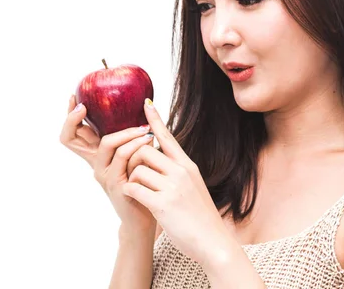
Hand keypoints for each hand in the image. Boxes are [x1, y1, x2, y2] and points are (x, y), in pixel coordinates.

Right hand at [59, 94, 157, 232]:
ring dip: (127, 131)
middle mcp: (95, 164)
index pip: (73, 134)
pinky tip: (150, 141)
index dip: (70, 116)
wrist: (147, 214)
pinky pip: (124, 158)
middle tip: (87, 106)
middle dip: (75, 118)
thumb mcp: (137, 156)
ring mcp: (103, 174)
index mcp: (98, 156)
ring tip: (145, 128)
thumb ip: (133, 137)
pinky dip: (137, 146)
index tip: (74, 97)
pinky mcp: (116, 184)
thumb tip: (145, 106)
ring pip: (107, 143)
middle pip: (72, 137)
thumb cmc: (145, 181)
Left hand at [122, 99, 235, 267]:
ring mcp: (172, 187)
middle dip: (135, 161)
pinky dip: (130, 193)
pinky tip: (136, 201)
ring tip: (143, 194)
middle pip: (145, 150)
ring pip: (138, 170)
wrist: (213, 241)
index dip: (155, 120)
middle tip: (135, 175)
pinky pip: (134, 189)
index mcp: (188, 166)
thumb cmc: (201, 216)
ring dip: (134, 181)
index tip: (146, 103)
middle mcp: (181, 172)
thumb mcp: (194, 186)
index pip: (168, 137)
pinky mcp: (162, 204)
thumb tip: (160, 159)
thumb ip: (178, 172)